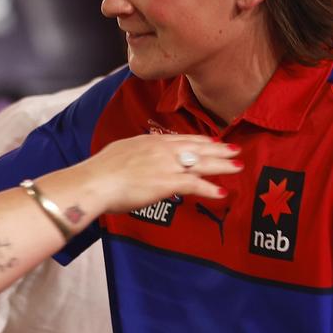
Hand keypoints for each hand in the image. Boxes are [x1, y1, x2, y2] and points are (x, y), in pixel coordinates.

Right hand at [81, 134, 240, 212]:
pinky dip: (210, 189)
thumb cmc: (101, 171)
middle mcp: (163, 150)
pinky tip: (222, 193)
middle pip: (198, 148)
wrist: (95, 182)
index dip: (201, 141)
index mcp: (151, 142)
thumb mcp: (121, 152)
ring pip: (202, 163)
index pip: (183, 139)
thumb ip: (135, 154)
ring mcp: (167, 165)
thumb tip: (137, 159)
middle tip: (235, 150)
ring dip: (222, 165)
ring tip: (238, 167)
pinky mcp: (167, 182)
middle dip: (219, 149)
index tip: (214, 141)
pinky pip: (195, 185)